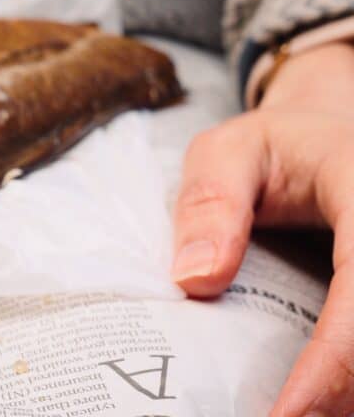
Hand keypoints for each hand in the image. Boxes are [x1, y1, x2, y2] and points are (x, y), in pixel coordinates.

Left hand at [173, 41, 353, 414]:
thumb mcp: (226, 152)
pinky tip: (310, 405)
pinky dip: (348, 381)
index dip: (336, 358)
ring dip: (349, 395)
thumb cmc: (272, 150)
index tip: (290, 414)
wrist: (321, 143)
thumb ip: (210, 202)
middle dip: (345, 395)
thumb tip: (194, 280)